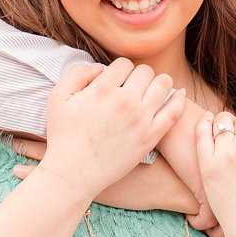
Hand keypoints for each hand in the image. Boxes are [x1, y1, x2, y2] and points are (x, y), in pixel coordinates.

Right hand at [39, 60, 184, 198]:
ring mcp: (141, 119)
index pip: (124, 64)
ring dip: (159, 82)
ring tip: (153, 88)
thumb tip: (101, 68)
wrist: (74, 173)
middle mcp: (125, 101)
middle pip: (145, 71)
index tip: (116, 80)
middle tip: (133, 85)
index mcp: (102, 90)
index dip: (120, 69)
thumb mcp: (57, 98)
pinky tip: (178, 95)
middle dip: (139, 75)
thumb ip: (77, 74)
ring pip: (163, 85)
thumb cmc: (63, 136)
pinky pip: (174, 111)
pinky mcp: (151, 136)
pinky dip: (178, 100)